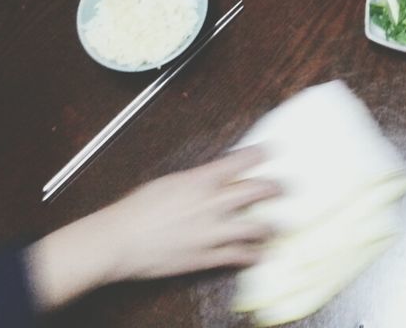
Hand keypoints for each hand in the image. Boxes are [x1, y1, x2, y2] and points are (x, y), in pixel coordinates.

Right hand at [28, 148, 278, 310]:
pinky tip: (261, 254)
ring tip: (281, 224)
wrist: (118, 242)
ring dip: (272, 225)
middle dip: (277, 188)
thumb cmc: (136, 210)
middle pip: (257, 190)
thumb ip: (195, 181)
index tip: (274, 149)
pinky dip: (253, 255)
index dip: (261, 154)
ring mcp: (212, 232)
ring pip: (256, 226)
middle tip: (288, 187)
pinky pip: (238, 256)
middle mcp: (211, 204)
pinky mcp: (206, 257)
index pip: (240, 161)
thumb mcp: (168, 183)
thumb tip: (212, 177)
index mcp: (200, 180)